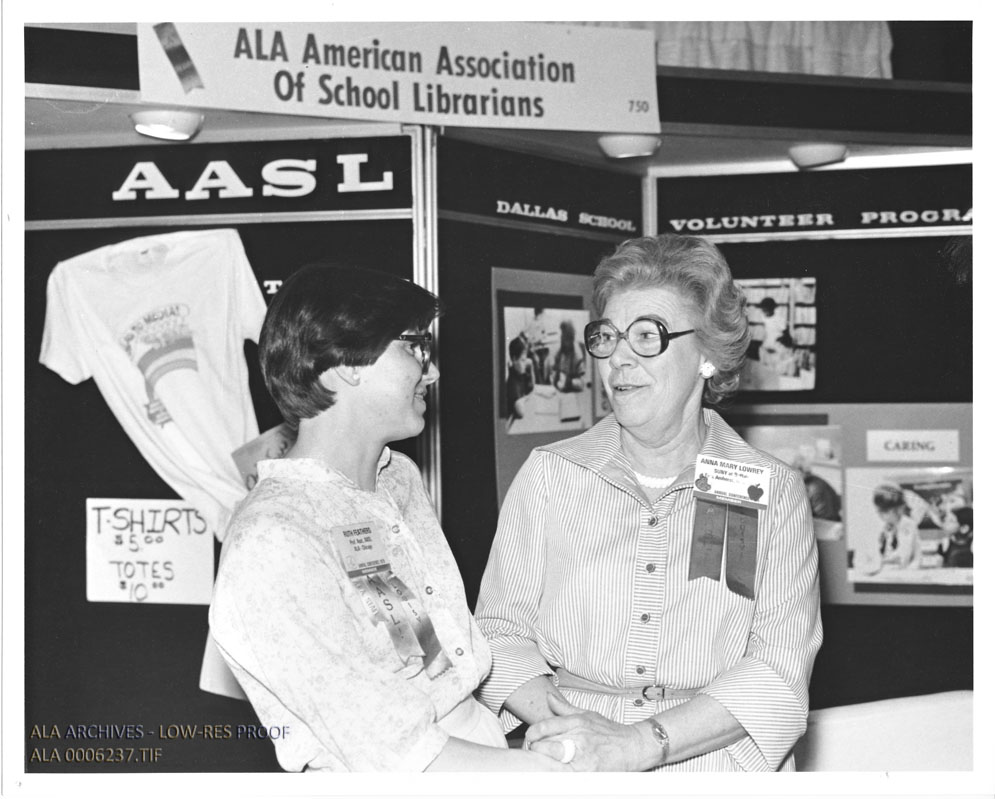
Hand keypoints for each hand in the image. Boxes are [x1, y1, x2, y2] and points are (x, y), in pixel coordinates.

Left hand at [523, 694, 656, 770]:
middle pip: (543, 745)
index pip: (543, 727)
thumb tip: (549, 697)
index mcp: (576, 722)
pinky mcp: (588, 771)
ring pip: (551, 761)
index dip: (531, 735)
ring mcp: (583, 755)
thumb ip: (564, 708)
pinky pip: (565, 774)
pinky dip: (558, 773)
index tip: (531, 739)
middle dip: (535, 750)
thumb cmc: (610, 732)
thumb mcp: (587, 714)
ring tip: (544, 763)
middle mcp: (578, 737)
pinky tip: (557, 772)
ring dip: (544, 763)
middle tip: (535, 753)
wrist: (634, 746)